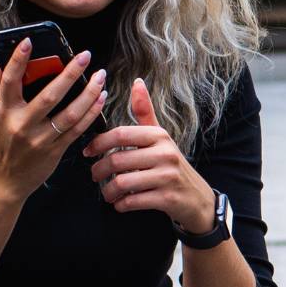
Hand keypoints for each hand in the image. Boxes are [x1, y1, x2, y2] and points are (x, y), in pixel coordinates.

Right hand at [0, 40, 108, 196]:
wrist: (9, 178)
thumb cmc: (5, 141)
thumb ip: (2, 89)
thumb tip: (1, 63)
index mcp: (6, 111)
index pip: (10, 81)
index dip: (18, 60)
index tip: (29, 41)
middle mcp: (22, 124)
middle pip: (49, 96)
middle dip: (70, 74)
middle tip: (85, 56)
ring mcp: (40, 139)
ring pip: (70, 113)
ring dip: (89, 94)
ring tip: (100, 76)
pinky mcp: (55, 150)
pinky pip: (77, 129)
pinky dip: (91, 112)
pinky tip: (100, 98)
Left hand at [86, 81, 215, 234]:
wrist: (197, 197)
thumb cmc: (171, 165)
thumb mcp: (160, 138)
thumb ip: (145, 112)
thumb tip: (137, 82)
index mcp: (159, 136)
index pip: (121, 134)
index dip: (99, 143)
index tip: (88, 152)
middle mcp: (165, 154)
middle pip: (117, 160)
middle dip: (99, 170)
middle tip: (94, 176)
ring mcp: (168, 177)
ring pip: (123, 183)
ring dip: (108, 191)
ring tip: (107, 193)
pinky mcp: (168, 198)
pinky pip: (133, 201)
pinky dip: (121, 205)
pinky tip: (120, 203)